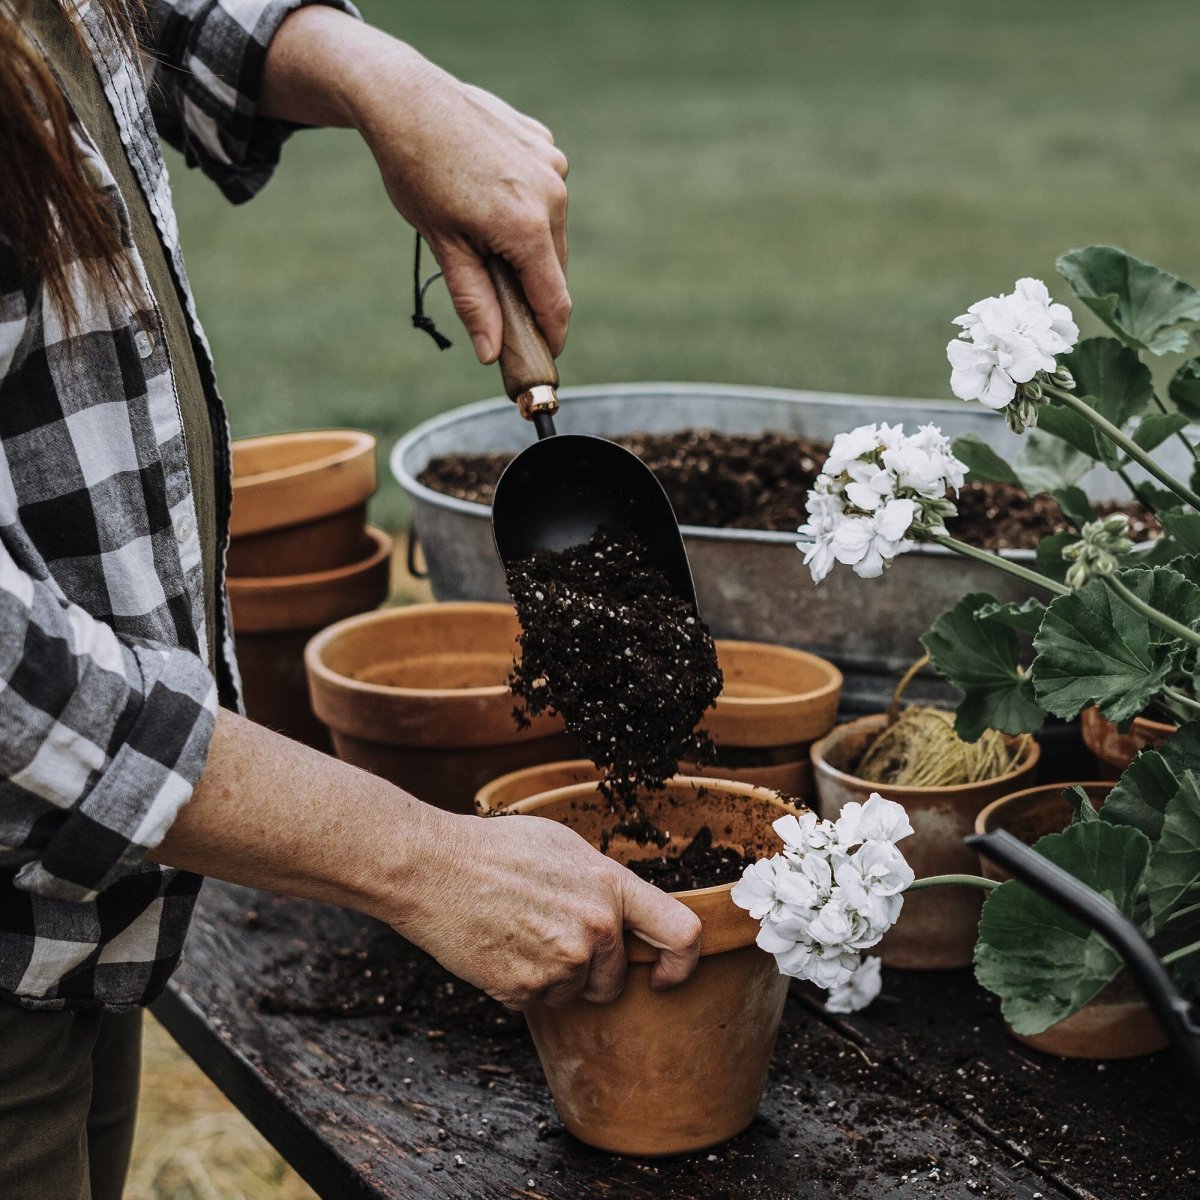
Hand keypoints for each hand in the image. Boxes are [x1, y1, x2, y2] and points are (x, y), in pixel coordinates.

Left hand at [259, 9, 569, 362]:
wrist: (403, 97)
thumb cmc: (416, 172)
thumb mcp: (444, 245)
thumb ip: (475, 303)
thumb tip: (490, 354)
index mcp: (527, 226)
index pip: (554, 300)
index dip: (550, 334)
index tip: (544, 354)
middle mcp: (551, 194)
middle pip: (553, 267)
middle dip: (530, 286)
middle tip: (494, 292)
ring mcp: (552, 163)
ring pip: (549, 229)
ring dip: (526, 242)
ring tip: (478, 224)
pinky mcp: (544, 143)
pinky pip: (543, 192)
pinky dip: (523, 204)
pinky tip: (486, 188)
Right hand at [387, 812, 702, 1009]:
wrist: (432, 868)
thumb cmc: (494, 849)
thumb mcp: (563, 846)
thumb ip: (602, 882)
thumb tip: (625, 911)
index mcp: (611, 886)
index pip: (681, 933)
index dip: (683, 962)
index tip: (665, 974)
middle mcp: (596, 928)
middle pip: (615, 978)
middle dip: (592, 972)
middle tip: (549, 939)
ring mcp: (561, 962)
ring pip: (573, 993)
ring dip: (551, 977)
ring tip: (516, 932)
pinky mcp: (526, 989)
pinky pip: (536, 1001)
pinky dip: (519, 984)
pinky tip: (497, 947)